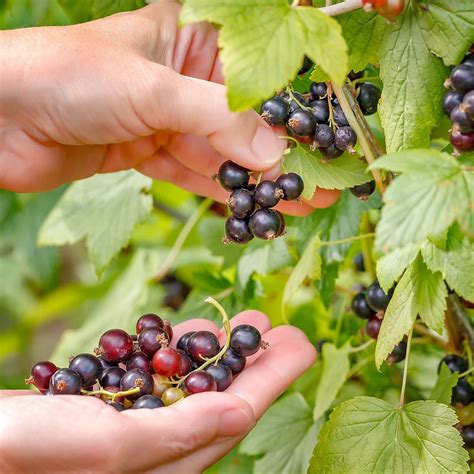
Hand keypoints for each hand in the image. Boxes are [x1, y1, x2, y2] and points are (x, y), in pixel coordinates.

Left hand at [0, 0, 337, 214]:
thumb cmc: (69, 75)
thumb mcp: (154, 88)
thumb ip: (220, 120)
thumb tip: (277, 156)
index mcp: (190, 38)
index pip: (259, 71)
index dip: (296, 107)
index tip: (329, 137)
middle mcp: (183, 77)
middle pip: (246, 119)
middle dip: (284, 153)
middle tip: (324, 181)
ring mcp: (166, 117)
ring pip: (225, 153)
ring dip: (260, 180)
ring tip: (301, 202)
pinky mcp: (148, 152)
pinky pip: (196, 175)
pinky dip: (224, 194)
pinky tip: (254, 210)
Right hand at [0, 311, 315, 472]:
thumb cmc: (29, 454)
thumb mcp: (107, 446)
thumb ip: (176, 434)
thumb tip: (240, 411)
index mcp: (166, 463)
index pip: (236, 415)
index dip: (274, 378)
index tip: (303, 342)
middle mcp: (158, 447)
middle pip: (222, 396)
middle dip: (254, 361)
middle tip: (280, 326)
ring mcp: (137, 424)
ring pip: (193, 382)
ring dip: (221, 351)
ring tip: (249, 321)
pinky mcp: (113, 404)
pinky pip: (159, 375)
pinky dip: (179, 350)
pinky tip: (192, 332)